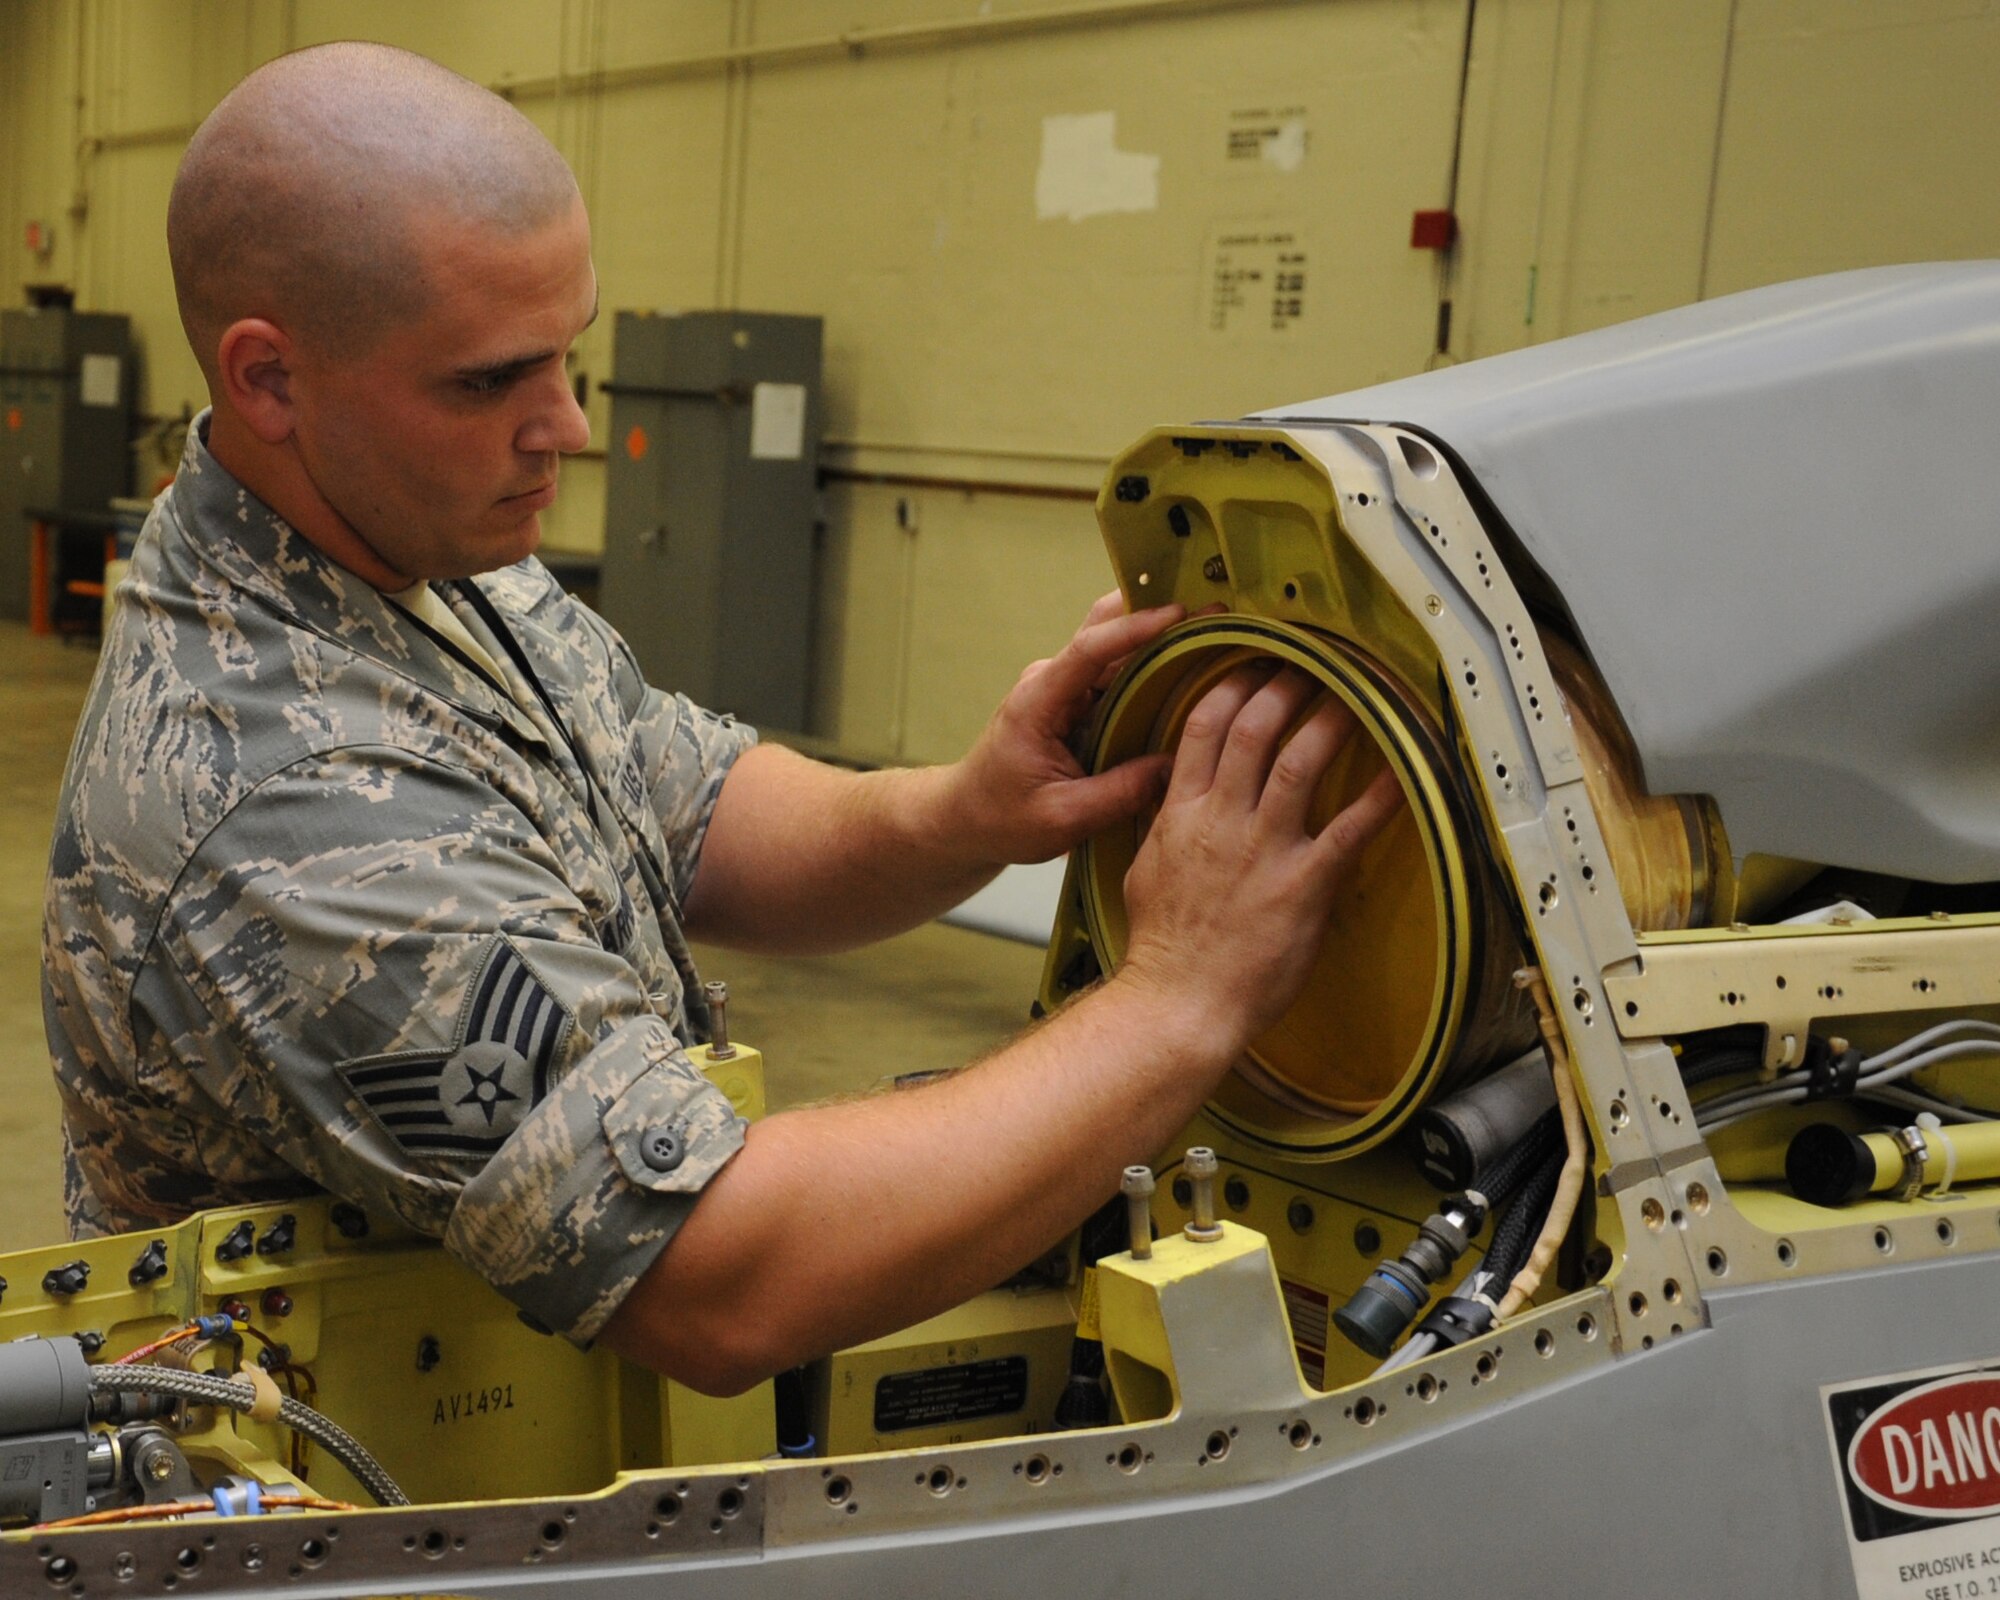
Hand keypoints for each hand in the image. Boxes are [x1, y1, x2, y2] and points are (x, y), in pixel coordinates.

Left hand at [938, 590, 1187, 865]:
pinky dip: (1152, 664)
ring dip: (1160, 638)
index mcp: (1037, 702)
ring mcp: (1064, 689)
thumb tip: (1177, 767)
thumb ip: (1119, 794)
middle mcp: (1050, 683)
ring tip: (1216, 631)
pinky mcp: (1077, 702)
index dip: (1133, 628)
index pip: (1087, 650)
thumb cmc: (1002, 819)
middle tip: (1214, 607)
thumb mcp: (1061, 819)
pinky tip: (1192, 665)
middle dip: (1155, 613)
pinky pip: (1118, 673)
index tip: (1178, 614)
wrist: (966, 818)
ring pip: (1116, 648)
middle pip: (1104, 630)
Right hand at [1117, 664, 1404, 1054]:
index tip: (1252, 662)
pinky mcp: (1302, 884)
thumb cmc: (1162, 949)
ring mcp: (1262, 849)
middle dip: (1285, 684)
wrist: (1177, 1002)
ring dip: (1331, 719)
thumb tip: (1172, 799)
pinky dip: (1380, 795)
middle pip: (1253, 727)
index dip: (1231, 684)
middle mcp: (1221, 820)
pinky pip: (1350, 828)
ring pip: (1300, 760)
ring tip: (1356, 692)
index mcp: (1181, 814)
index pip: (1202, 727)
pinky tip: (1404, 769)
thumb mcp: (1143, 870)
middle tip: (1312, 664)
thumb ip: (1163, 826)